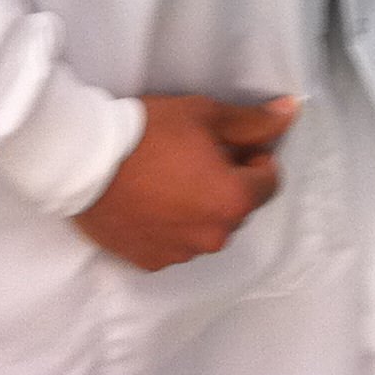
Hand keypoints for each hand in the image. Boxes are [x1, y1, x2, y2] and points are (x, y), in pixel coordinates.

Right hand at [73, 94, 296, 271]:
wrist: (82, 161)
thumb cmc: (149, 132)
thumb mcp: (206, 115)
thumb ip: (253, 122)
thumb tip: (292, 113)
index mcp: (233, 202)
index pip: (270, 181)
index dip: (255, 157)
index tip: (228, 143)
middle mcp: (212, 237)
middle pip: (238, 207)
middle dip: (227, 182)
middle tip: (195, 156)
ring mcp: (179, 254)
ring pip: (207, 227)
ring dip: (200, 206)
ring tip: (168, 178)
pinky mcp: (148, 261)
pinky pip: (176, 242)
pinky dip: (172, 224)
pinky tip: (150, 200)